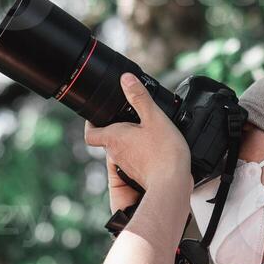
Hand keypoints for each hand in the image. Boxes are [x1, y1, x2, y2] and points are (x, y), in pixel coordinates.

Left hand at [85, 74, 191, 201]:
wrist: (172, 184)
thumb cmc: (163, 153)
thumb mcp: (154, 118)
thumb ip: (139, 97)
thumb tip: (125, 79)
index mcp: (114, 138)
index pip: (91, 133)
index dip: (90, 124)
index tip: (96, 115)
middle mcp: (116, 154)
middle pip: (108, 139)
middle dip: (117, 128)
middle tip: (130, 117)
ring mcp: (126, 166)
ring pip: (122, 149)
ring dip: (130, 140)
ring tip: (146, 131)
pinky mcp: (138, 174)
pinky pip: (134, 159)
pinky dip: (140, 152)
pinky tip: (155, 147)